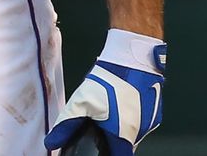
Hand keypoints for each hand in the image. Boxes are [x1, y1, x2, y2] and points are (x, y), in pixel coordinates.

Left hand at [44, 29, 164, 154]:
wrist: (132, 60)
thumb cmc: (108, 81)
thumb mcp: (80, 102)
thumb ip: (66, 125)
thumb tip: (51, 143)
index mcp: (124, 134)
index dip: (105, 154)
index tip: (95, 149)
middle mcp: (141, 132)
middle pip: (124, 146)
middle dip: (111, 141)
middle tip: (98, 128)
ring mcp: (150, 122)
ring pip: (133, 134)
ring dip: (121, 129)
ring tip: (108, 114)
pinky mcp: (154, 111)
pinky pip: (140, 122)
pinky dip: (130, 118)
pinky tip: (119, 106)